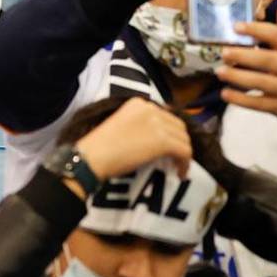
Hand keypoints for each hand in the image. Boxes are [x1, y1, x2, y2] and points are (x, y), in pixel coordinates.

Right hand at [74, 98, 191, 179]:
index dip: (171, 132)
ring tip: (178, 168)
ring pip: (184, 139)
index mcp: (138, 103)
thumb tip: (157, 138)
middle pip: (178, 125)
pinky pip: (184, 151)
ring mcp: (158, 123)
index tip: (170, 145)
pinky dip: (185, 163)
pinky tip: (180, 174)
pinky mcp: (163, 140)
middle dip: (179, 142)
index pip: (165, 115)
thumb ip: (139, 125)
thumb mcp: (120, 125)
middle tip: (176, 158)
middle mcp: (151, 108)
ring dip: (184, 154)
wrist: (91, 158)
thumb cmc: (98, 148)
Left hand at [216, 0, 276, 143]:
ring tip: (220, 71)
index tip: (236, 26)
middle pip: (268, 60)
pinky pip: (259, 104)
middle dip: (245, 56)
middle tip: (224, 52)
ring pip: (262, 82)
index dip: (257, 29)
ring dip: (239, 78)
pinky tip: (225, 93)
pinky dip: (241, 100)